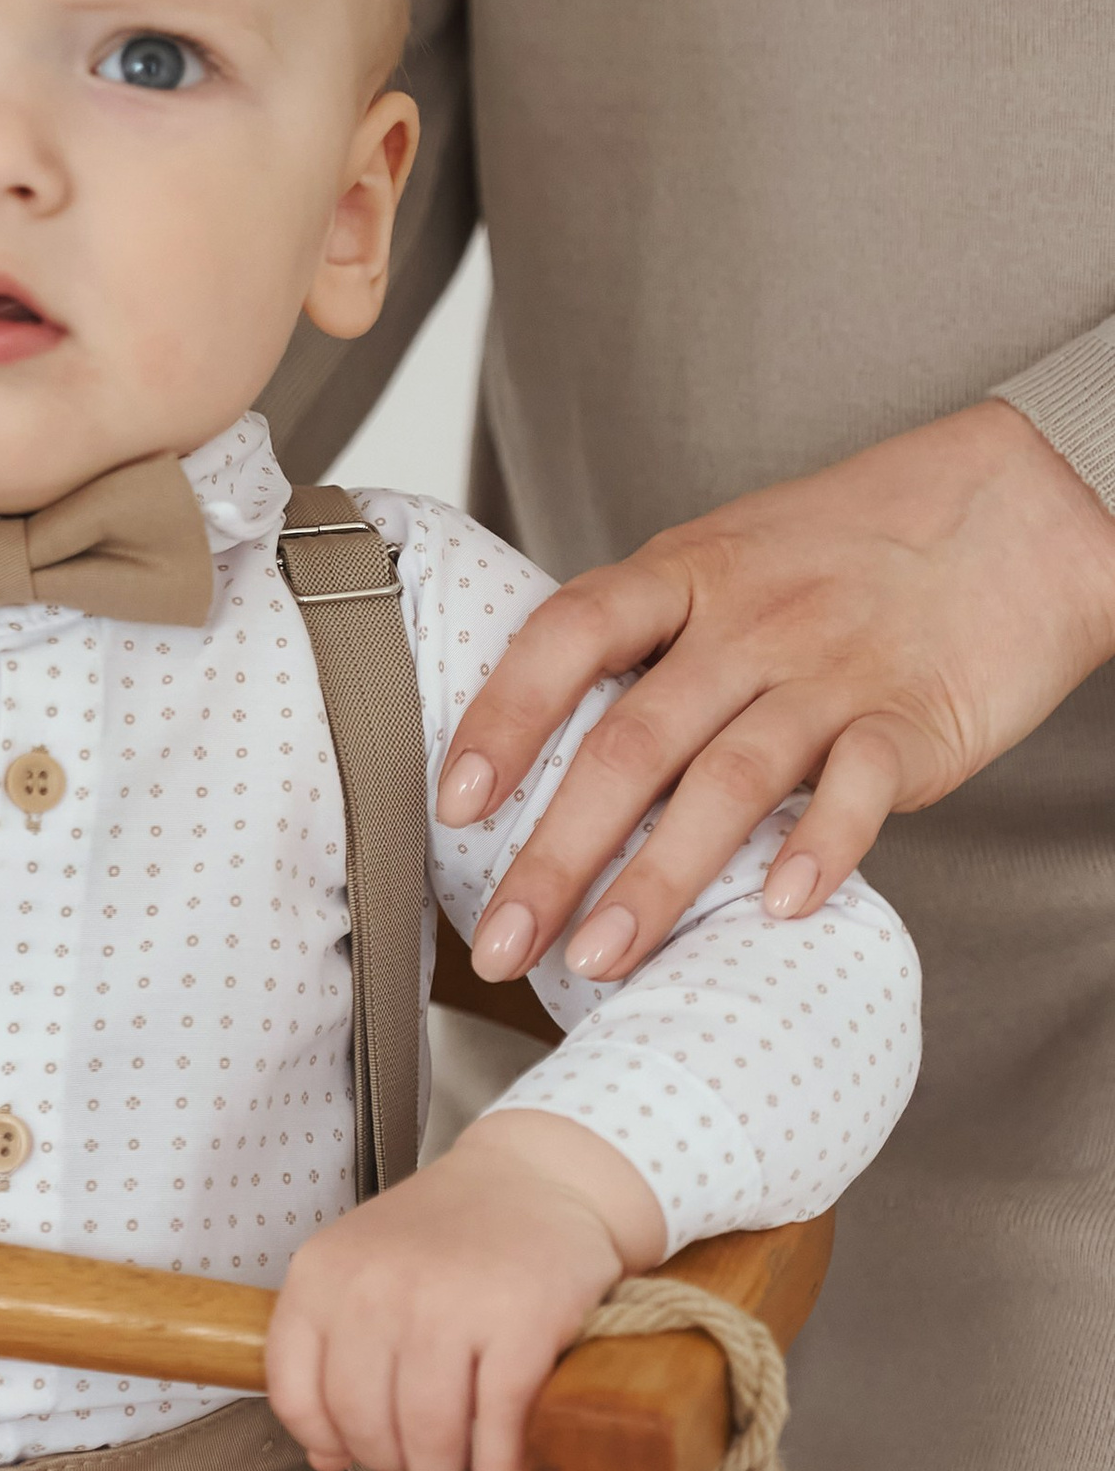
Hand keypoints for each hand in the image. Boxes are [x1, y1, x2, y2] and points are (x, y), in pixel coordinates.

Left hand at [264, 1114, 660, 1470]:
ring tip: (455, 1469)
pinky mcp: (522, 1324)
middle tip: (420, 1461)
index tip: (353, 1452)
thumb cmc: (448, 1233)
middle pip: (364, 1422)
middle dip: (393, 1460)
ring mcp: (450, 1305)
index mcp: (323, 1273)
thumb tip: (325, 1456)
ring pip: (428, 1433)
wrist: (539, 1176)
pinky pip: (497, 1425)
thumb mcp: (365, 1268)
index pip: (296, 1392)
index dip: (327, 1440)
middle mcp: (377, 1287)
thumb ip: (331, 1351)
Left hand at [441, 402, 1114, 983]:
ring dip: (656, 880)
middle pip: (630, 743)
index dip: (503, 716)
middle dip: (554, 855)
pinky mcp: (914, 718)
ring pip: (727, 781)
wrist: (1019, 510)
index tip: (451, 805)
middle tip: (500, 943)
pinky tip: (780, 912)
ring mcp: (831, 671)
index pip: (569, 637)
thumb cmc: (852, 548)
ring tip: (598, 961)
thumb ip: (648, 638)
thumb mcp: (727, 558)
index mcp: (685, 576)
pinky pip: (859, 786)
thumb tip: (541, 736)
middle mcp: (748, 624)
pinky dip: (821, 847)